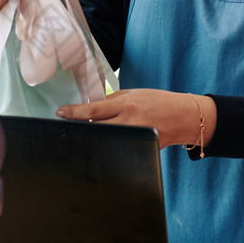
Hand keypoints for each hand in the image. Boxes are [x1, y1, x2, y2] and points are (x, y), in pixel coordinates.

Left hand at [57, 89, 216, 150]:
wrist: (183, 116)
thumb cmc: (159, 101)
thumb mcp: (135, 94)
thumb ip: (113, 100)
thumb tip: (91, 106)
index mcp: (127, 104)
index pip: (94, 109)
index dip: (74, 112)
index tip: (60, 113)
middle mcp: (130, 121)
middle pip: (96, 128)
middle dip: (80, 127)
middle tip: (67, 127)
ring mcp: (136, 136)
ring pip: (106, 140)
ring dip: (94, 137)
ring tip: (84, 135)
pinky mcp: (141, 148)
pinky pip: (120, 147)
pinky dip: (110, 145)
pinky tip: (103, 145)